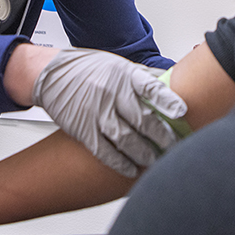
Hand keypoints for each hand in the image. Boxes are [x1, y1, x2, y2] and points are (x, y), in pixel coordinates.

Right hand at [31, 47, 187, 176]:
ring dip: (144, 153)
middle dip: (163, 136)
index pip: (150, 87)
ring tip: (157, 161)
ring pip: (126, 139)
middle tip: (176, 147)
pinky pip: (104, 151)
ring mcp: (97, 113)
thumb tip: (173, 80)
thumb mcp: (119, 65)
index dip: (167, 100)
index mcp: (124, 75)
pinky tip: (132, 170)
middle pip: (143, 119)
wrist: (52, 73)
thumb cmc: (89, 69)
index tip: (182, 112)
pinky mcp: (83, 130)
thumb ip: (144, 77)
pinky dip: (120, 163)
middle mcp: (112, 93)